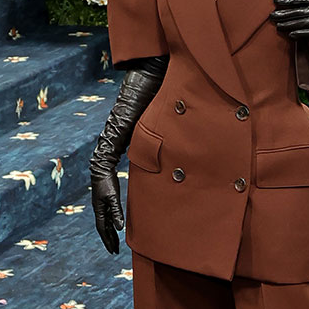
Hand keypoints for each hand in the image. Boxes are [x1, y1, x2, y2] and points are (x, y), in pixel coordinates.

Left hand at [89, 56, 168, 254]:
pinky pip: (104, 173)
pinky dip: (109, 198)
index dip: (115, 208)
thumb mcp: (185, 129)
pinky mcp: (114, 134)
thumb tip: (209, 163)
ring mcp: (112, 137)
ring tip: (113, 238)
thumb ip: (187, 146)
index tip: (122, 231)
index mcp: (130, 143)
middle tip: (111, 247)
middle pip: (101, 189)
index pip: (114, 182)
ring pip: (98, 185)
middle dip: (104, 219)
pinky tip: (118, 220)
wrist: (169, 62)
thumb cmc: (182, 89)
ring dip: (103, 214)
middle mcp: (116, 141)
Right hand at [91, 171, 123, 254]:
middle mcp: (99, 209)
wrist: (102, 167)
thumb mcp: (113, 197)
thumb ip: (116, 212)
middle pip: (104, 229)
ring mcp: (101, 205)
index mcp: (99, 210)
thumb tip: (119, 228)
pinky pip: (108, 216)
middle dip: (109, 240)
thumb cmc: (107, 181)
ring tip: (116, 242)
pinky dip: (112, 223)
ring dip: (110, 233)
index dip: (108, 240)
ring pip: (106, 223)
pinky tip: (116, 226)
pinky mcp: (106, 200)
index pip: (102, 229)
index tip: (113, 250)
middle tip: (115, 251)